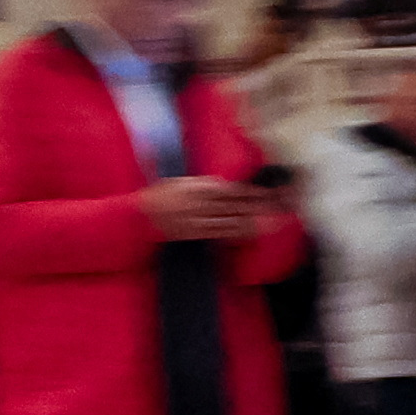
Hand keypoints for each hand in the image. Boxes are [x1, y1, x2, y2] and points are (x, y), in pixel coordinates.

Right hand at [139, 176, 259, 243]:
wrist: (139, 215)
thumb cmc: (159, 195)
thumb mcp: (180, 181)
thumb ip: (202, 183)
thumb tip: (222, 184)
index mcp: (197, 187)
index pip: (231, 190)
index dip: (250, 192)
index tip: (266, 192)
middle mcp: (200, 204)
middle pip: (234, 205)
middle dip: (256, 206)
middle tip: (276, 206)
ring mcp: (198, 220)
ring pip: (230, 220)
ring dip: (251, 221)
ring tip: (269, 221)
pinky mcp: (195, 233)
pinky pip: (219, 233)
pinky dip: (235, 233)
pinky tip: (248, 232)